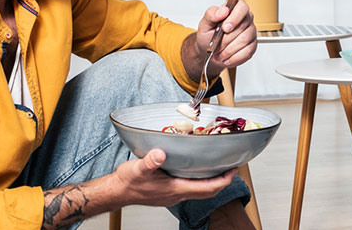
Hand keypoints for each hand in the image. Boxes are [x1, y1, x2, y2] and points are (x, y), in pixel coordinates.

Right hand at [109, 149, 237, 207]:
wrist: (117, 192)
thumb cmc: (128, 182)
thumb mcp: (138, 168)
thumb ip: (150, 161)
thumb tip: (160, 154)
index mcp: (176, 190)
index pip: (208, 188)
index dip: (224, 180)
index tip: (234, 170)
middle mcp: (177, 195)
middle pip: (208, 192)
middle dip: (223, 181)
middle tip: (232, 168)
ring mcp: (173, 195)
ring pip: (200, 191)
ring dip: (212, 181)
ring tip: (219, 168)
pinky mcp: (169, 192)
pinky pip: (190, 188)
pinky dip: (199, 181)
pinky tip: (197, 170)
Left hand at [194, 0, 256, 73]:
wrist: (209, 52)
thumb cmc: (208, 35)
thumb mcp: (204, 24)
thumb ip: (211, 14)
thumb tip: (223, 10)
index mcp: (234, 9)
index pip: (242, 7)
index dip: (234, 18)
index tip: (224, 28)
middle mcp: (245, 19)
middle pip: (242, 27)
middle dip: (226, 39)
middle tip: (216, 44)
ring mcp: (251, 32)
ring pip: (245, 40)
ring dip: (229, 49)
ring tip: (219, 53)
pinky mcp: (252, 46)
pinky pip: (247, 52)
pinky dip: (234, 57)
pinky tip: (227, 58)